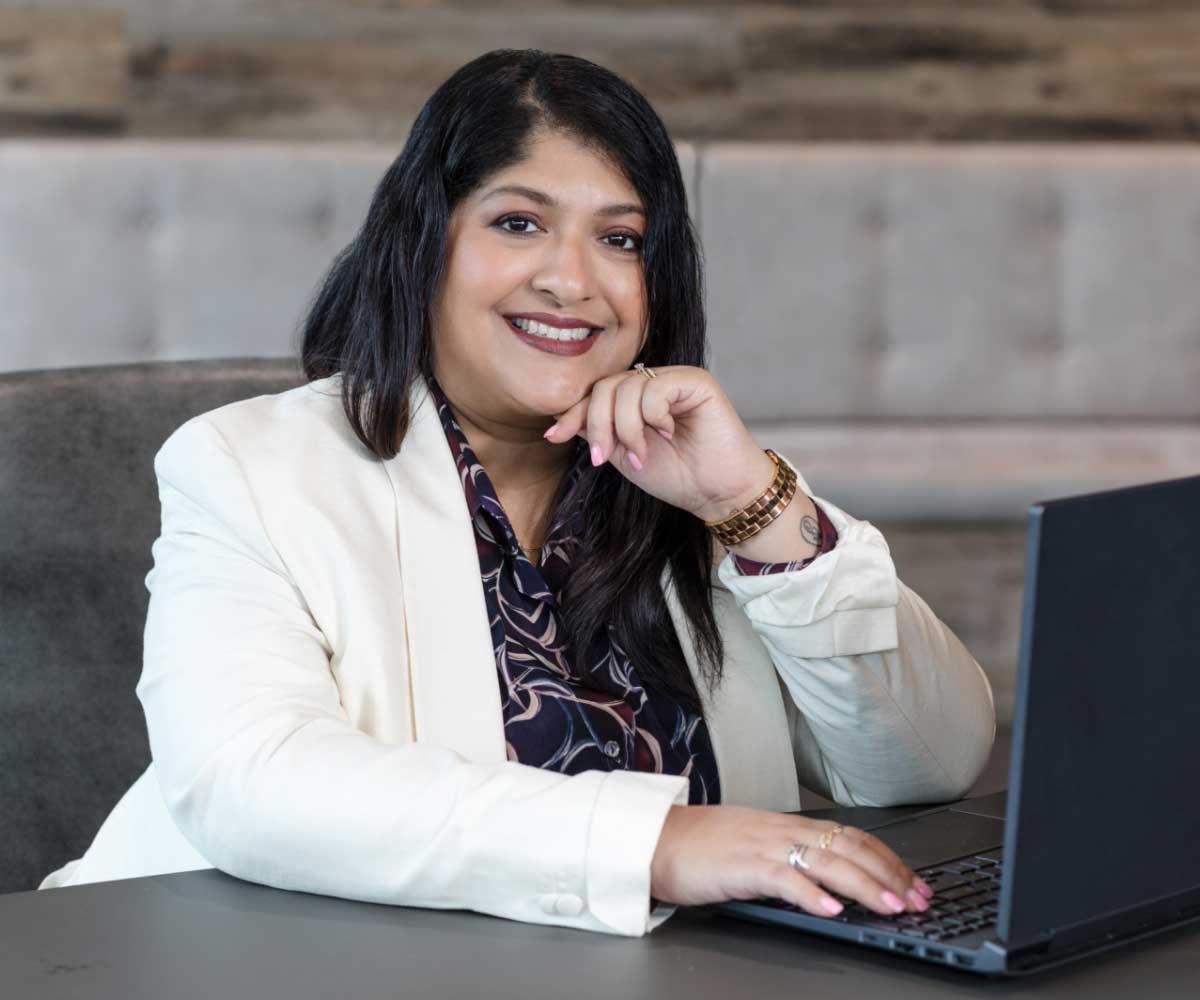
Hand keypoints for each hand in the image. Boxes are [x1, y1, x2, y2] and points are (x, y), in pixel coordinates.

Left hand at [542, 366, 776, 521]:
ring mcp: (674, 379)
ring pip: (626, 388)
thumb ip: (598, 432)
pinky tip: (670, 433)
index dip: (574, 413)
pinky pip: (655, 387)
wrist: (717, 492)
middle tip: (605, 458)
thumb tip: (557, 420)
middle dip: (598, 424)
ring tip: (642, 455)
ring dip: (627, 428)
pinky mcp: (695, 381)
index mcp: (635, 399)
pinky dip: (654, 416)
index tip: (555, 437)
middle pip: (605, 387)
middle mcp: (653, 383)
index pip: (595, 393)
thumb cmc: (677, 476)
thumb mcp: (624, 455)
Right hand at [650, 805, 933, 916]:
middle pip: (848, 847)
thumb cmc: (701, 846)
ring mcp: (763, 846)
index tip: (915, 882)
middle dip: (889, 874)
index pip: (851, 836)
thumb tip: (829, 881)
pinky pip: (784, 878)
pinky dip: (812, 895)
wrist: (655, 839)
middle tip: (919, 900)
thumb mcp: (755, 845)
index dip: (887, 859)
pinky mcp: (742, 866)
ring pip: (825, 861)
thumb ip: (790, 857)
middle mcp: (782, 830)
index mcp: (787, 825)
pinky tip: (832, 910)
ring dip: (864, 885)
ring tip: (890, 906)